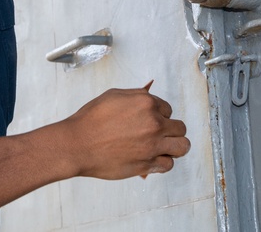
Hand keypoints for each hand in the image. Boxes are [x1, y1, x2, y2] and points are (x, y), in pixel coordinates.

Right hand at [60, 85, 190, 179]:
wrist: (77, 144)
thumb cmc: (91, 120)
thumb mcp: (114, 96)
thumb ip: (136, 96)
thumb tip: (148, 98)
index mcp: (146, 103)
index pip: (168, 109)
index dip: (160, 115)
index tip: (151, 121)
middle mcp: (154, 123)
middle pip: (180, 127)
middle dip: (171, 130)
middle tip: (160, 134)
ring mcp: (152, 145)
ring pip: (182, 146)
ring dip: (175, 146)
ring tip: (165, 148)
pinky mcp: (147, 164)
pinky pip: (168, 164)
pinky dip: (163, 162)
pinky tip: (153, 159)